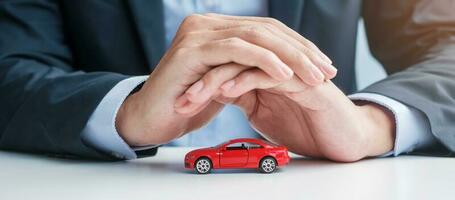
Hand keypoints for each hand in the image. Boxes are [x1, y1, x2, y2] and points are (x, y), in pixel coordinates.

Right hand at [116, 14, 333, 145]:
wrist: (151, 119)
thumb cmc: (187, 104)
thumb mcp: (224, 82)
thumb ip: (245, 68)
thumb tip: (281, 68)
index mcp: (216, 29)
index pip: (266, 29)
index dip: (297, 45)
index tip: (323, 64)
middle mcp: (206, 24)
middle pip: (265, 29)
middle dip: (301, 50)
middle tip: (327, 69)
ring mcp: (198, 33)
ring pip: (255, 35)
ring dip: (289, 55)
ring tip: (314, 74)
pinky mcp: (191, 49)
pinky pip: (235, 48)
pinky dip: (263, 59)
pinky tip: (284, 72)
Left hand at [177, 64, 394, 161]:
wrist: (343, 140)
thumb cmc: (304, 127)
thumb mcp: (262, 112)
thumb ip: (242, 96)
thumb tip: (214, 89)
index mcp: (265, 69)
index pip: (227, 63)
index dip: (201, 77)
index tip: (179, 97)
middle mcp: (276, 63)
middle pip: (232, 57)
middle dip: (202, 76)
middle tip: (181, 94)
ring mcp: (291, 68)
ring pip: (247, 62)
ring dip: (218, 78)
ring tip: (196, 93)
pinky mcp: (305, 80)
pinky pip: (270, 75)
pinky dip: (245, 81)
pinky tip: (227, 92)